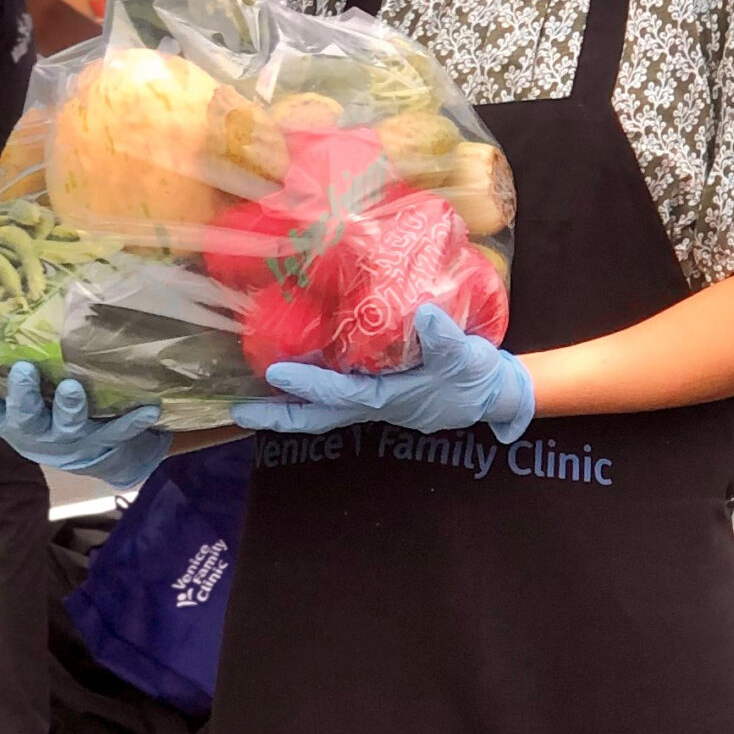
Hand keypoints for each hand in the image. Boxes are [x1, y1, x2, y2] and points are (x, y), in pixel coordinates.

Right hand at [0, 358, 167, 487]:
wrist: (94, 455)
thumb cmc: (44, 413)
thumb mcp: (12, 402)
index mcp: (9, 421)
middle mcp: (35, 434)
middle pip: (24, 420)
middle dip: (23, 397)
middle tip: (23, 371)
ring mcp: (70, 441)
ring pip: (68, 427)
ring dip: (70, 408)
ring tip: (74, 388)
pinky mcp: (103, 443)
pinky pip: (118, 432)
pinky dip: (133, 421)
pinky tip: (148, 409)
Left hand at [233, 303, 534, 442]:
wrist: (493, 392)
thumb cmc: (476, 377)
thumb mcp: (466, 357)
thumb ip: (446, 339)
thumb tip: (423, 316)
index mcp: (387, 399)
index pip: (339, 394)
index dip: (307, 385)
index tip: (276, 373)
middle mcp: (373, 405)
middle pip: (317, 417)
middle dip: (279, 417)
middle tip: (240, 411)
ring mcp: (374, 402)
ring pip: (323, 409)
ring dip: (290, 405)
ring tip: (253, 396)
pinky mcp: (379, 393)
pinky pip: (336, 397)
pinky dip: (311, 391)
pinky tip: (296, 374)